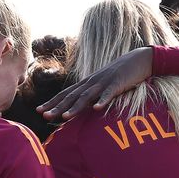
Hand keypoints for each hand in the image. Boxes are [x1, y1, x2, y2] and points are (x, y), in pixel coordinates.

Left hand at [38, 48, 153, 119]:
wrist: (139, 60)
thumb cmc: (120, 75)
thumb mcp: (102, 85)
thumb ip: (92, 96)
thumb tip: (81, 109)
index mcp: (87, 83)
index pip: (65, 94)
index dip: (52, 102)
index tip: (39, 111)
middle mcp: (91, 82)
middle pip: (72, 96)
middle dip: (57, 106)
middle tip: (44, 116)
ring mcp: (104, 82)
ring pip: (87, 96)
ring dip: (76, 107)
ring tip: (65, 117)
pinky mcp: (118, 83)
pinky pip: (109, 93)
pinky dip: (103, 100)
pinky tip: (97, 109)